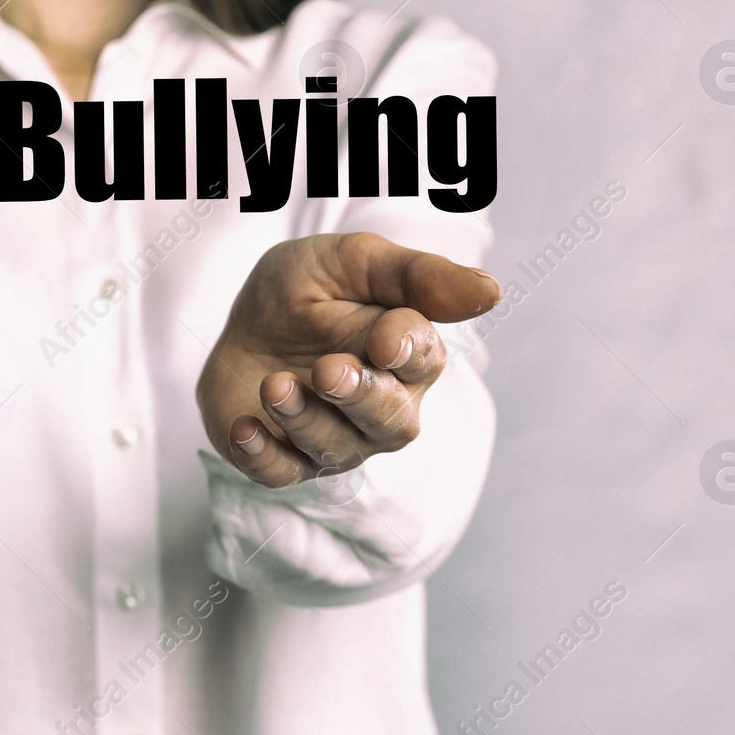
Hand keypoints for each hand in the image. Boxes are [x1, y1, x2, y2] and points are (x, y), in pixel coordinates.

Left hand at [196, 232, 499, 488]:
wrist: (247, 313)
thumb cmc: (312, 287)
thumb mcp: (356, 261)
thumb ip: (418, 276)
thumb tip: (490, 291)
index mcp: (409, 355)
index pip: (422, 359)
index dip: (406, 350)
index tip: (383, 339)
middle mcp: (382, 406)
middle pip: (389, 420)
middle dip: (360, 396)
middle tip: (329, 370)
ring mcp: (336, 438)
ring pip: (334, 448)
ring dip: (305, 418)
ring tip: (275, 384)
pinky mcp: (285, 458)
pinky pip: (280, 473)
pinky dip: (262, 455)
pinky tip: (245, 427)